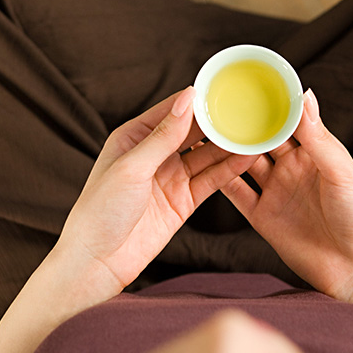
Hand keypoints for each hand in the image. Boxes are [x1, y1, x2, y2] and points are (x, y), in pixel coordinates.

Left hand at [55, 87, 256, 297]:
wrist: (96, 263)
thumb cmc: (99, 211)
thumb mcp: (132, 166)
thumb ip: (164, 135)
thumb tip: (188, 99)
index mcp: (134, 136)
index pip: (173, 110)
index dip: (199, 100)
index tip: (226, 88)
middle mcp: (154, 154)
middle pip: (194, 131)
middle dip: (220, 121)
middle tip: (248, 109)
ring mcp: (171, 177)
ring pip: (207, 155)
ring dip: (229, 145)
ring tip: (256, 131)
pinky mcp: (183, 201)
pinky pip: (211, 180)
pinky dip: (230, 169)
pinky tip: (248, 157)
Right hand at [221, 89, 352, 301]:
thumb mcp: (343, 173)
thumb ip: (319, 138)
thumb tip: (305, 95)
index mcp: (317, 152)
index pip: (291, 120)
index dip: (273, 102)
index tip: (252, 82)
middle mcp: (294, 169)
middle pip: (263, 138)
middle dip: (244, 120)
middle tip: (219, 101)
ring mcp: (277, 192)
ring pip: (245, 162)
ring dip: (227, 146)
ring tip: (205, 126)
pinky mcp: (263, 216)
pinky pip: (237, 193)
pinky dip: (219, 177)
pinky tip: (202, 162)